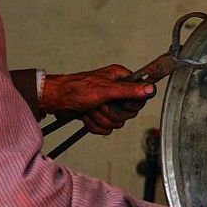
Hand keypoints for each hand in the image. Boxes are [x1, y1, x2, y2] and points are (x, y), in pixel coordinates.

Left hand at [40, 65, 155, 134]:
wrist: (56, 101)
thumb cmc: (76, 89)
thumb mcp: (106, 89)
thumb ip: (130, 90)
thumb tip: (150, 88)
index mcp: (120, 78)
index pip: (140, 97)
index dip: (129, 104)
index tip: (118, 102)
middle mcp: (116, 90)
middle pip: (129, 113)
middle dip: (111, 113)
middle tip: (100, 105)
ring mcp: (108, 103)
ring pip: (117, 122)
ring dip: (101, 119)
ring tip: (90, 109)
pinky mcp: (100, 114)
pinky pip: (107, 128)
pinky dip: (95, 125)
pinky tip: (86, 116)